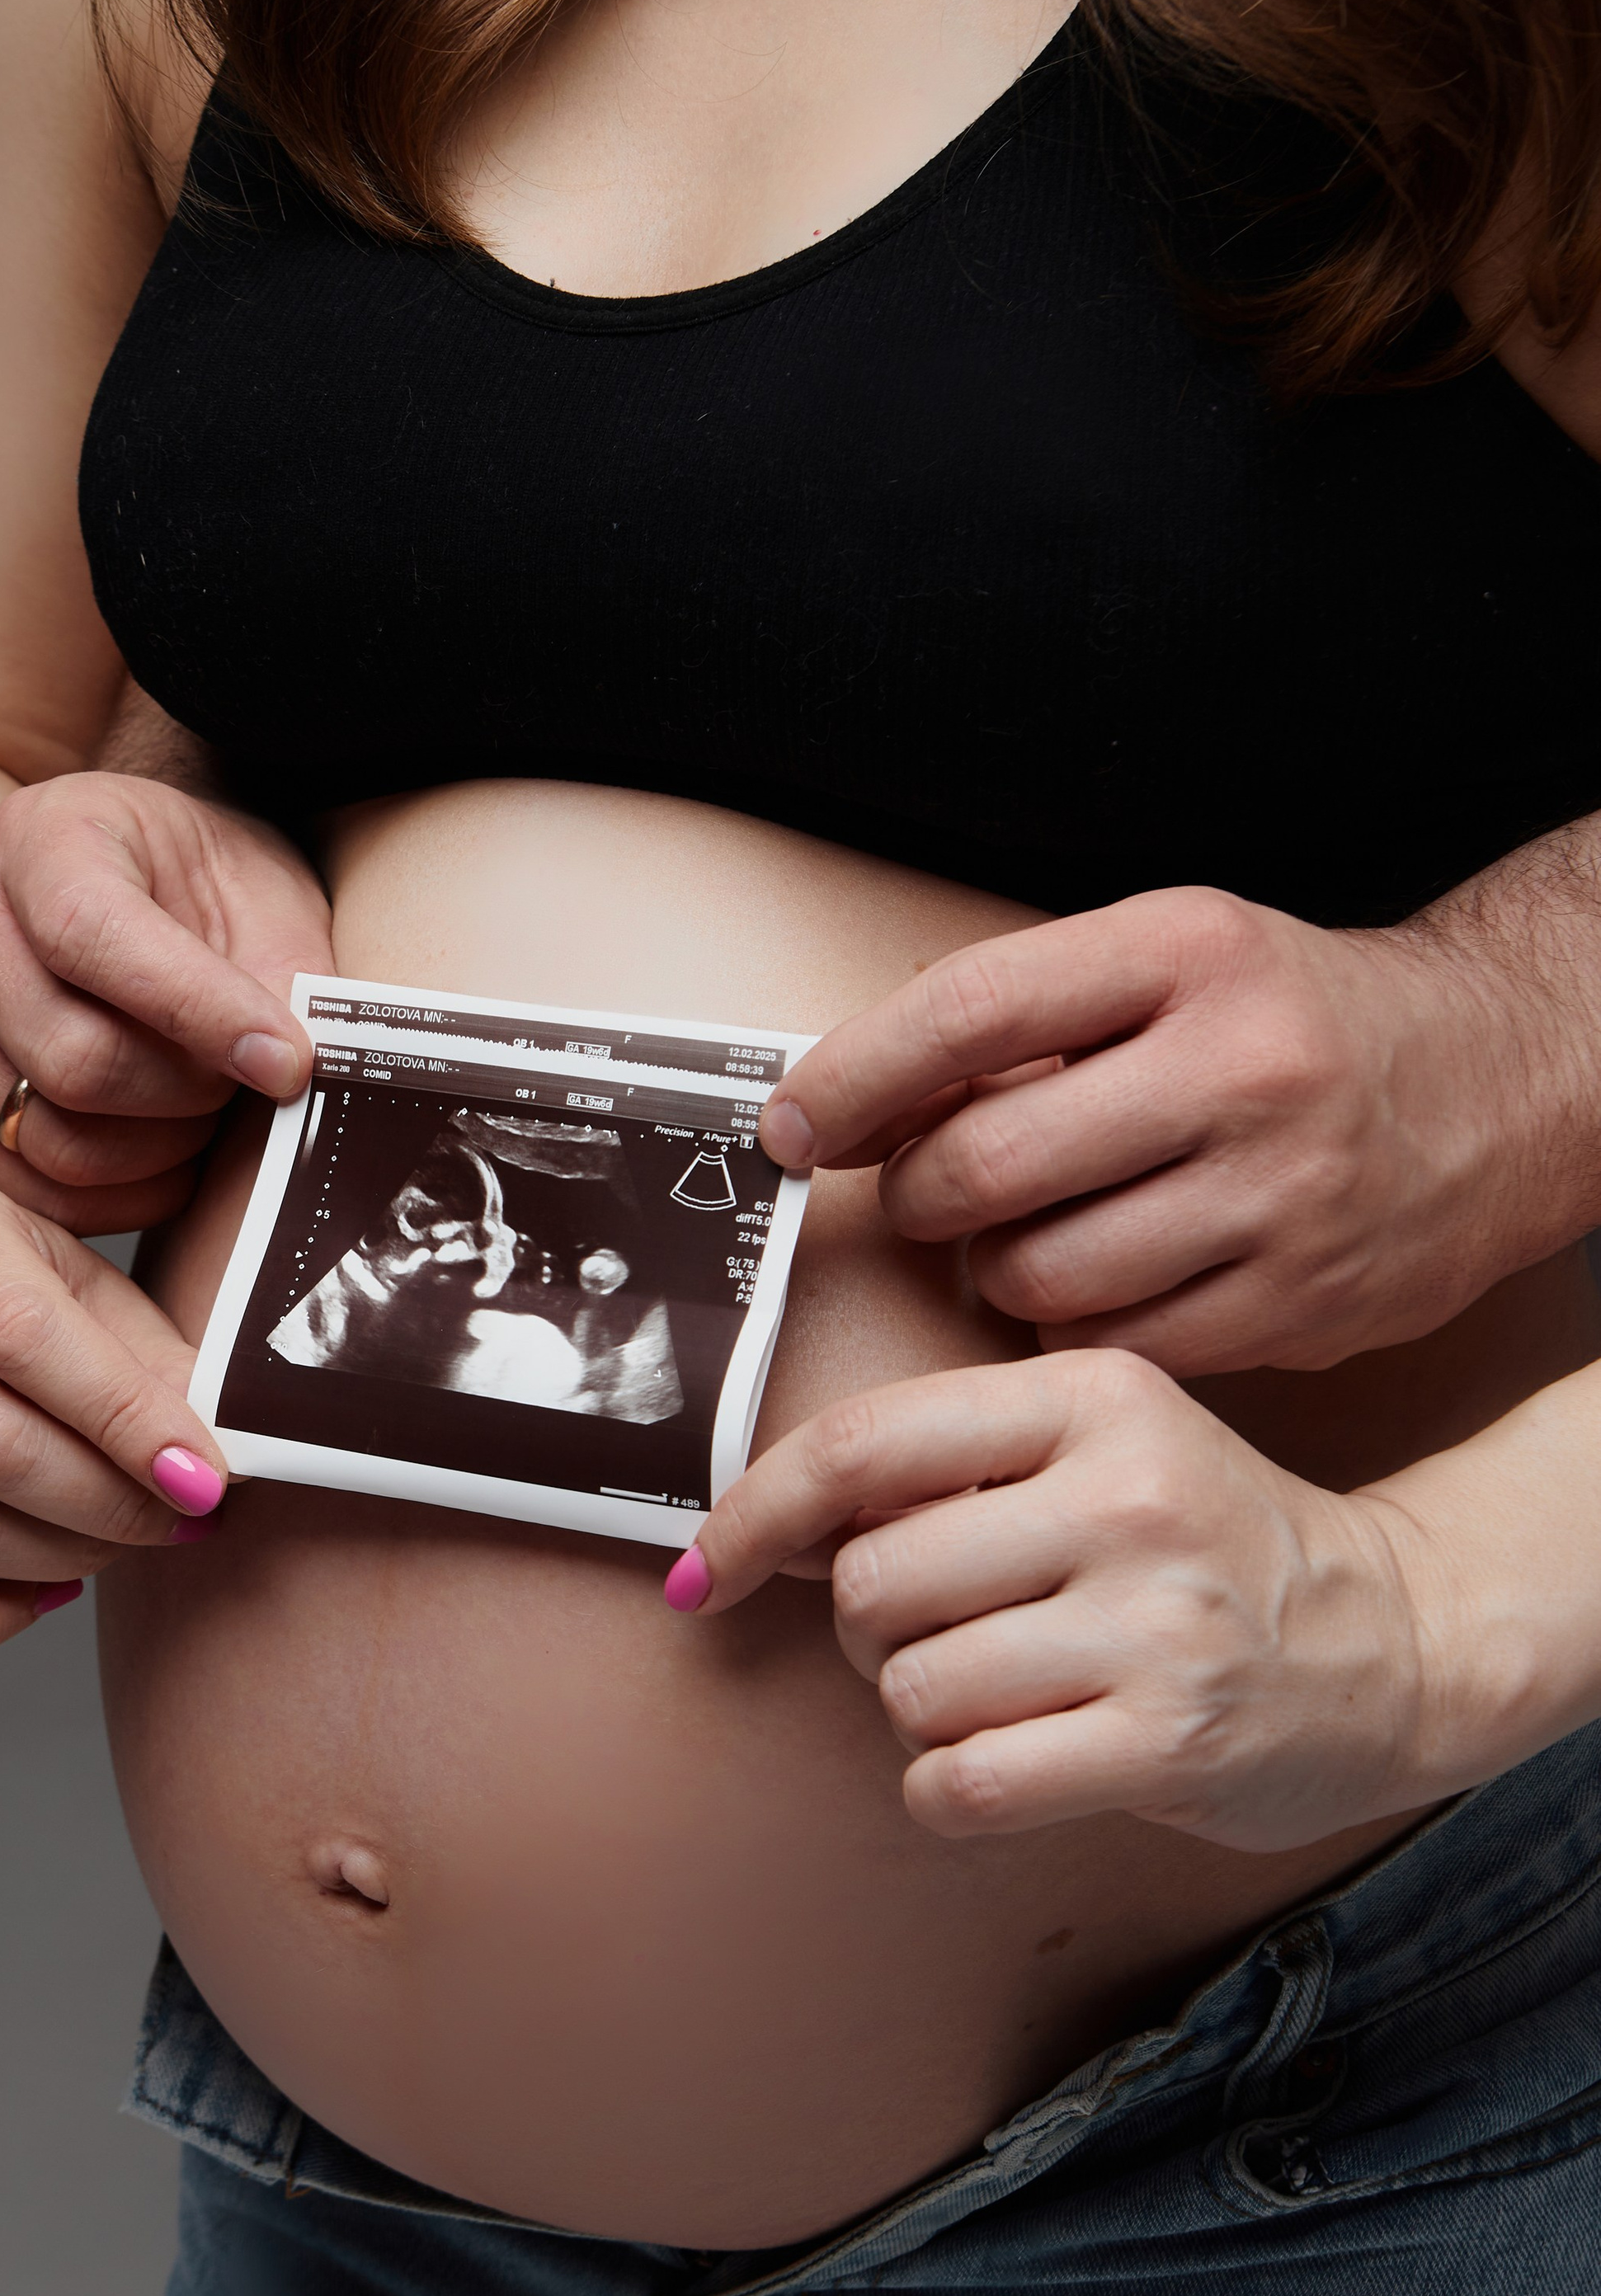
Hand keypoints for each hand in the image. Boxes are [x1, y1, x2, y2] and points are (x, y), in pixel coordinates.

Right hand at [0, 773, 335, 1234]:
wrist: (127, 881)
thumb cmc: (199, 883)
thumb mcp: (261, 891)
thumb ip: (283, 972)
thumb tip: (294, 1068)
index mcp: (40, 840)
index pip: (94, 939)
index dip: (201, 1014)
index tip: (287, 1060)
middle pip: (73, 1061)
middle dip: (189, 1094)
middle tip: (245, 1080)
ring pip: (50, 1140)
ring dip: (158, 1153)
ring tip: (205, 1112)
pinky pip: (27, 1189)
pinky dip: (116, 1199)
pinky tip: (167, 1159)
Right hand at [0, 1179, 227, 1649]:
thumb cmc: (49, 1309)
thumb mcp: (113, 1302)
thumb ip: (168, 1372)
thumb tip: (220, 1464)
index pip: (26, 1338)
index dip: (125, 1422)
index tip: (205, 1481)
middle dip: (106, 1505)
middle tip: (179, 1523)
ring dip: (57, 1559)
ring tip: (119, 1544)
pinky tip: (46, 1593)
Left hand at [677, 1349, 1439, 1852]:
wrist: (1396, 1643)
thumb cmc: (1209, 1548)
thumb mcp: (1101, 1449)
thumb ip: (951, 1466)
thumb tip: (769, 1529)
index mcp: (1094, 1398)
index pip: (863, 1446)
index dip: (755, 1513)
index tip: (710, 1568)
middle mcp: (1126, 1498)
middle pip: (872, 1583)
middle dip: (875, 1630)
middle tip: (953, 1634)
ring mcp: (1155, 1624)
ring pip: (911, 1689)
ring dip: (926, 1715)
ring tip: (1011, 1695)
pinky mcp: (1168, 1743)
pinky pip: (960, 1784)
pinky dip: (953, 1789)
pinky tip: (1016, 1764)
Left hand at [759, 884, 1586, 1375]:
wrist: (1503, 1081)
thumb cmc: (1298, 1018)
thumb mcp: (1174, 959)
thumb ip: (1028, 1016)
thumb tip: (846, 1100)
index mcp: (1189, 954)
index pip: (964, 1015)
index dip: (850, 1080)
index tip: (792, 1123)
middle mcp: (1240, 1068)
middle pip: (982, 1164)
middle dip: (915, 1194)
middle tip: (920, 1193)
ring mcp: (1278, 1196)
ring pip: (1037, 1272)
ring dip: (994, 1269)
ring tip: (1031, 1233)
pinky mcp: (1299, 1302)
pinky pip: (1112, 1342)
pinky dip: (1076, 1324)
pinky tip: (1104, 1281)